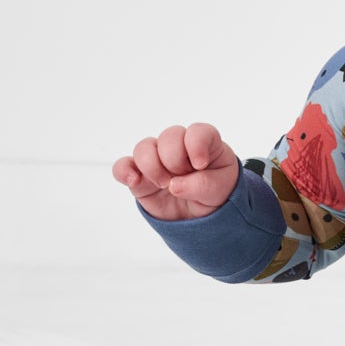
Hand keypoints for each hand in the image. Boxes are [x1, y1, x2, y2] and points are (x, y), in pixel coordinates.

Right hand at [113, 123, 239, 220]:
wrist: (202, 214)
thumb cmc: (216, 192)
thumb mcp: (221, 189)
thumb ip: (204, 185)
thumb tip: (175, 185)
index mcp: (205, 143)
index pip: (198, 131)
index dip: (196, 144)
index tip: (200, 165)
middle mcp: (179, 146)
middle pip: (169, 136)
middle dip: (175, 160)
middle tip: (182, 177)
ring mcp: (157, 159)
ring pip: (144, 148)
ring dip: (152, 167)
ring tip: (165, 185)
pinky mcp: (140, 175)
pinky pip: (123, 166)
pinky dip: (124, 171)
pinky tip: (134, 181)